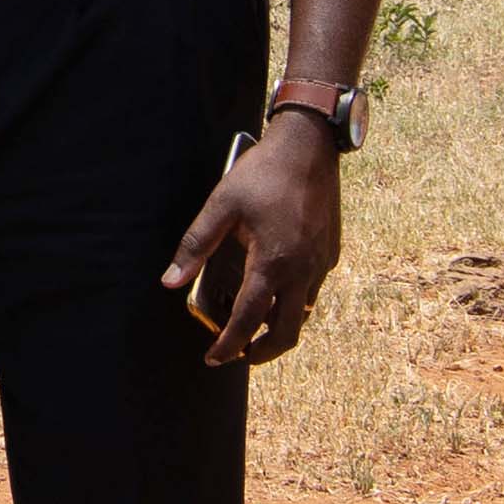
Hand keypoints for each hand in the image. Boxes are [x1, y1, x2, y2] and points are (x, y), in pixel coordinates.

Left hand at [160, 119, 342, 372]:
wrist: (310, 145)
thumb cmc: (264, 172)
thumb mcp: (222, 205)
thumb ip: (196, 245)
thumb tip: (171, 280)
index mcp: (273, 262)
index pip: (248, 319)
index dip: (229, 345)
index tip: (214, 358)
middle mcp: (302, 270)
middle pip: (286, 333)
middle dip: (261, 352)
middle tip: (239, 355)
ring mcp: (321, 263)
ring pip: (303, 313)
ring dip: (279, 327)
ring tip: (254, 325)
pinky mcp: (331, 252)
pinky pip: (313, 290)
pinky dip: (295, 303)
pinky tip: (277, 290)